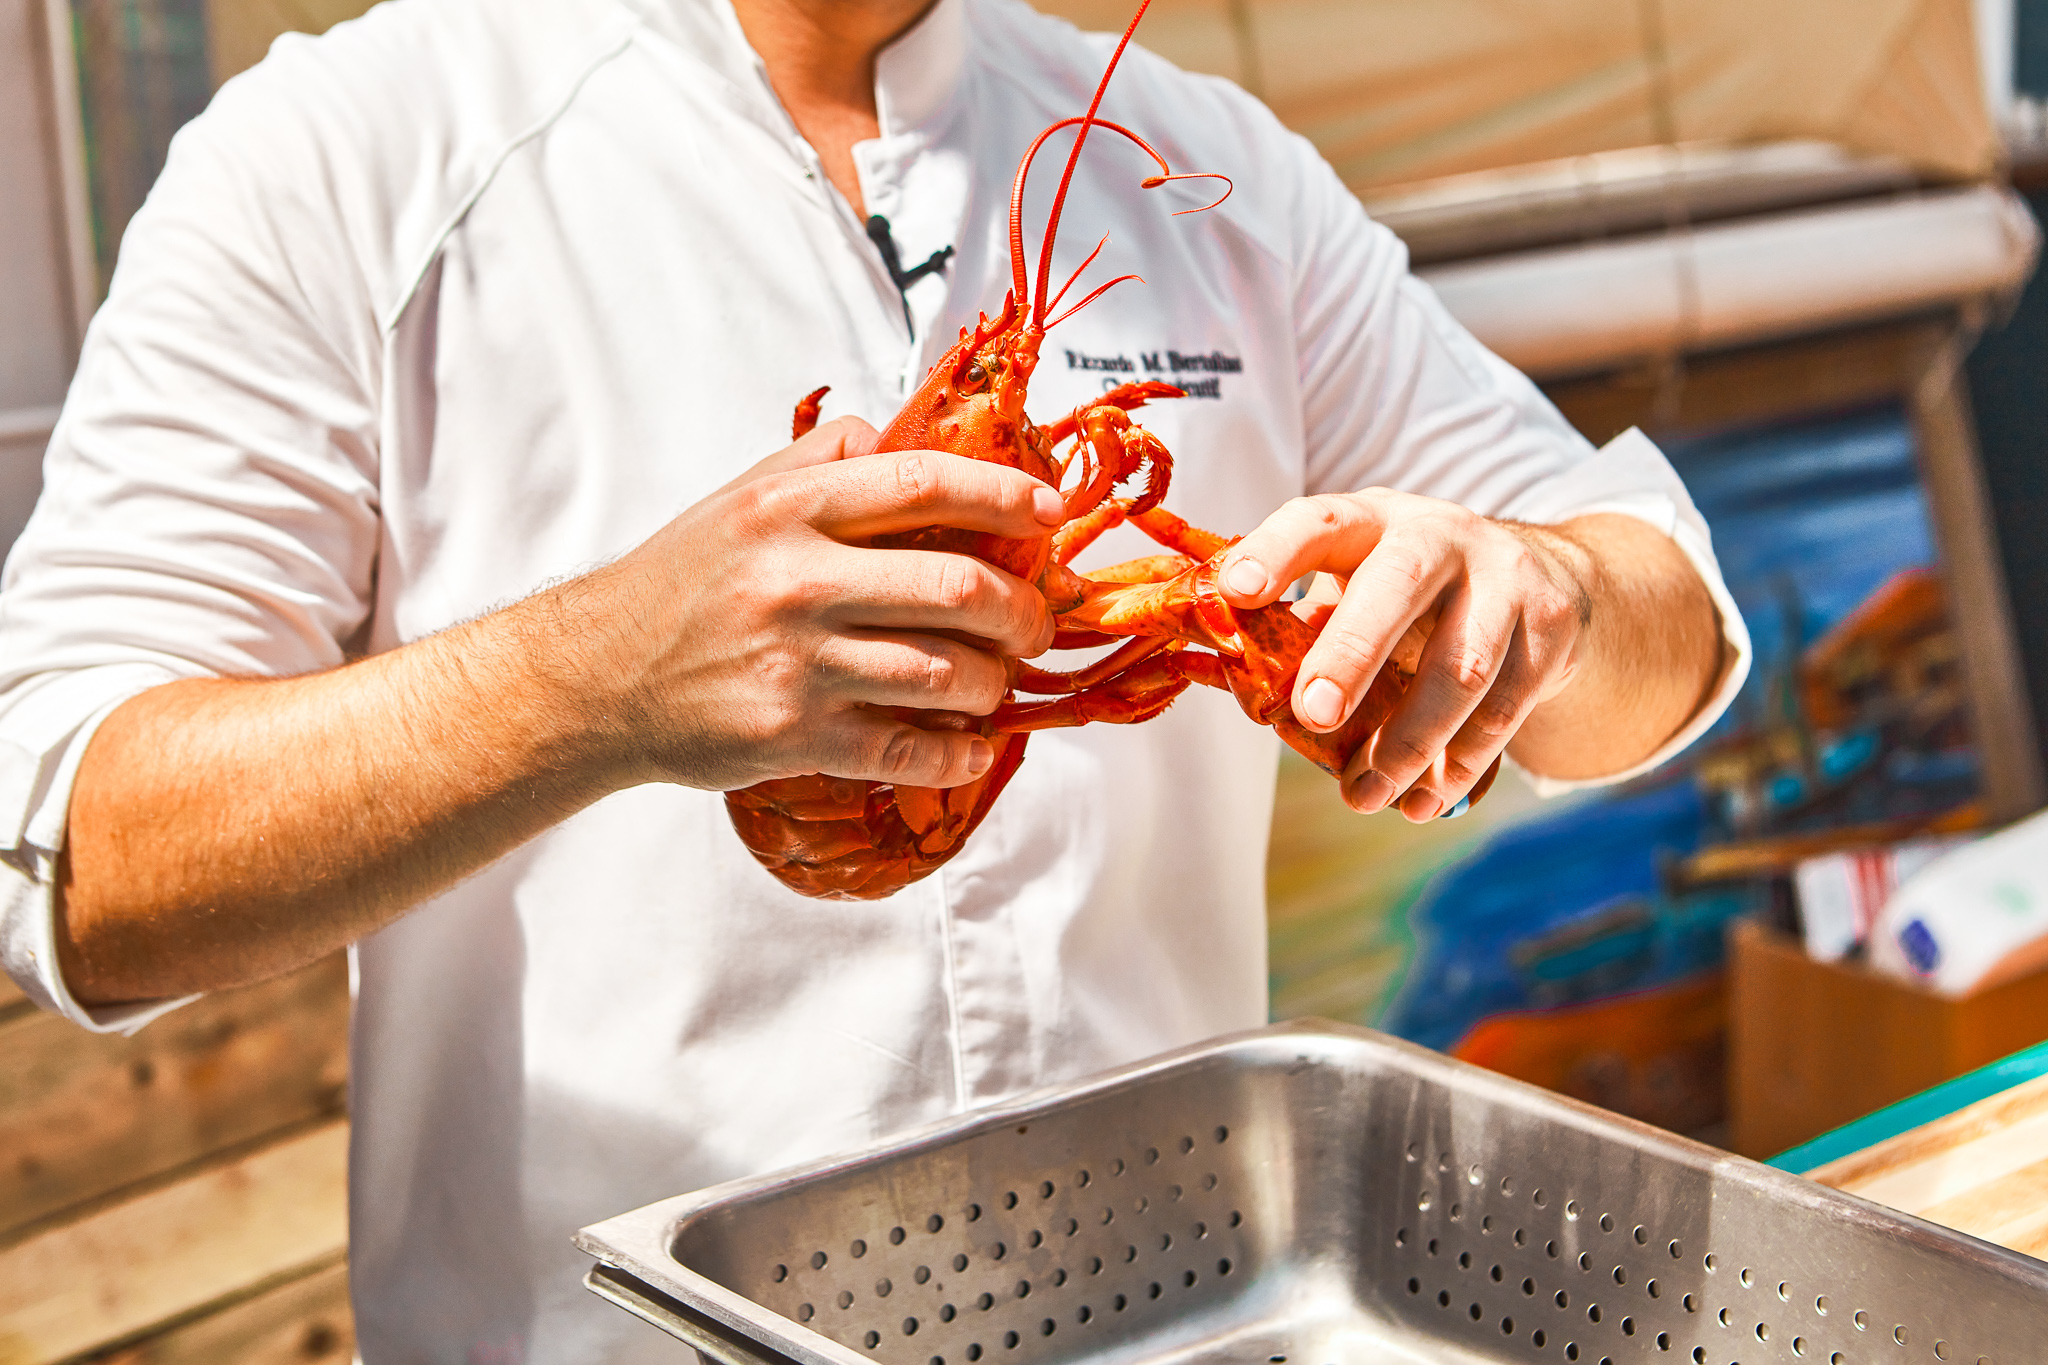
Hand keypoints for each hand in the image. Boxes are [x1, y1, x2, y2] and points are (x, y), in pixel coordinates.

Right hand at [565, 416, 1063, 792]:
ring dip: (992, 684)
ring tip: (994, 682)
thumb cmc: (680, 584)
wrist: (596, 679)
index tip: (1051, 511)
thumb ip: (821, 460)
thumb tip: (896, 434)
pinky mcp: (792, 736)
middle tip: (1035, 623)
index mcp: (787, 507)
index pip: (923, 481)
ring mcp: (796, 662)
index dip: (1004, 493)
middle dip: (1021, 610)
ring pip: (944, 673)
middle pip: (957, 585)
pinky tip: (969, 748)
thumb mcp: (738, 498)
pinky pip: (907, 748)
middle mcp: (796, 578)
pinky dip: (956, 754)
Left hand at [1217, 489, 1595, 820]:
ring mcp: (1506, 580)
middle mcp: (1442, 535)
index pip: (1320, 520)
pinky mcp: (1551, 630)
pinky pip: (1505, 709)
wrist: (1542, 576)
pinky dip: (1459, 764)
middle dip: (1352, 654)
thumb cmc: (1412, 589)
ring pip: (1462, 667)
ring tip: (1365, 795)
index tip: (1235, 591)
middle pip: (1397, 586)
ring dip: (1408, 742)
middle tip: (1313, 716)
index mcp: (1374, 519)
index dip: (1277, 551)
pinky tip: (1422, 800)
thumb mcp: (1359, 578)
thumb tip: (1241, 688)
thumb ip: (1304, 622)